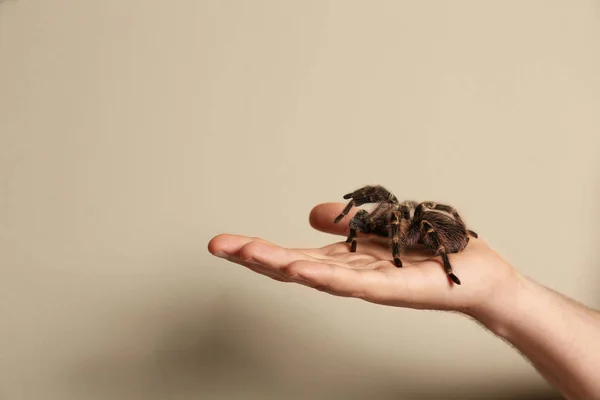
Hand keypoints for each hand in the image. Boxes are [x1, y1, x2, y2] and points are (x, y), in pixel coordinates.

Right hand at [208, 202, 519, 315]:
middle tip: (218, 245)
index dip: (257, 249)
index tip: (223, 243)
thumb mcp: (379, 225)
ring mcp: (370, 284)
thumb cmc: (430, 250)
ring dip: (281, 265)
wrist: (477, 275)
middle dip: (255, 256)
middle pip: (295, 266)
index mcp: (344, 260)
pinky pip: (356, 283)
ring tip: (248, 254)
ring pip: (318, 276)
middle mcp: (350, 274)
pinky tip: (302, 268)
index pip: (292, 254)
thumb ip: (346, 221)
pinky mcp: (395, 289)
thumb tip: (311, 215)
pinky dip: (327, 276)